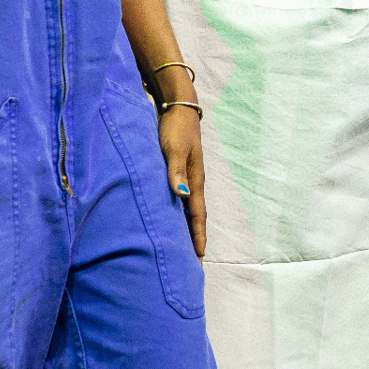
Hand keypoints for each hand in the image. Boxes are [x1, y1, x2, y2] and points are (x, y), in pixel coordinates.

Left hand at [157, 99, 207, 256]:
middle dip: (194, 238)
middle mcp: (192, 181)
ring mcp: (185, 176)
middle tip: (193, 261)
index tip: (199, 257)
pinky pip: (178, 199)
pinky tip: (169, 218)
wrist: (178, 106)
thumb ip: (176, 172)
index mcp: (195, 179)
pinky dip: (176, 213)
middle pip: (194, 216)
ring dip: (185, 227)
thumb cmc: (176, 128)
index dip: (197, 236)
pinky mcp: (176, 170)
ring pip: (186, 208)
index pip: (197, 214)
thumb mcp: (175, 149)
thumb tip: (182, 196)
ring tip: (181, 247)